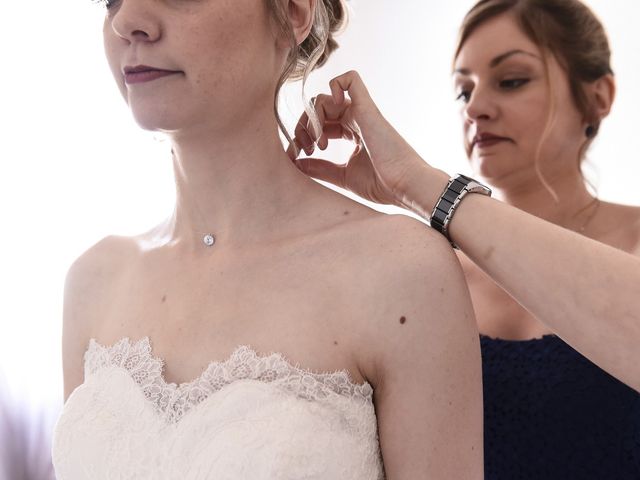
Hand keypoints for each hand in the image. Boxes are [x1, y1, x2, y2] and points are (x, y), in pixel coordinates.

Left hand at [287, 70, 428, 207]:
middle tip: (306, 149)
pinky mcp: (367, 108)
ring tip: (320, 144)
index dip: (305, 135)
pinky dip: (336, 85)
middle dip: (304, 127)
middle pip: (318, 109)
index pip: (320, 123)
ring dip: (313, 119)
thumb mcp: (341, 176)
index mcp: (352, 133)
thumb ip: (319, 168)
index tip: (300, 155)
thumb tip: (295, 163)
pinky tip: (333, 108)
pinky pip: (351, 79)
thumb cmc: (381, 184)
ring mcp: (362, 112)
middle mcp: (356, 119)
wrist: (404, 185)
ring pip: (324, 98)